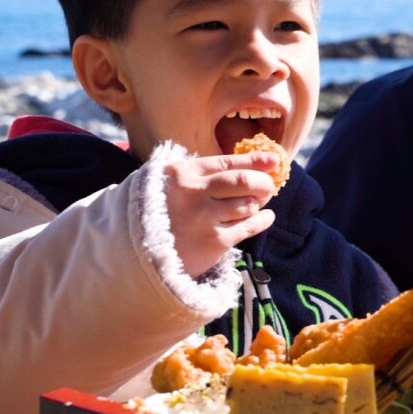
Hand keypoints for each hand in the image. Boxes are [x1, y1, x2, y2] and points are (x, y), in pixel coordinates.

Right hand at [162, 151, 284, 276]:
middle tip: (268, 185)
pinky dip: (263, 220)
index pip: (227, 162)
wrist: (139, 252)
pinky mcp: (213, 242)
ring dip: (258, 203)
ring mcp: (204, 218)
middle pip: (243, 181)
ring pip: (248, 204)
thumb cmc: (160, 213)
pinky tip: (266, 217)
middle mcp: (194, 192)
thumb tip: (248, 166)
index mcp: (183, 173)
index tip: (273, 161)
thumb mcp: (169, 184)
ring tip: (257, 203)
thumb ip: (201, 174)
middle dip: (263, 182)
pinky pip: (249, 226)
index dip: (255, 161)